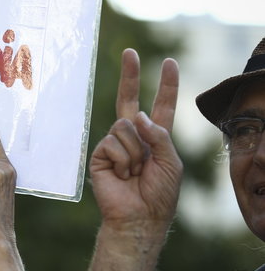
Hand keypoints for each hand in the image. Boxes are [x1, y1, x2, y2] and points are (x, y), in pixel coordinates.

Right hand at [89, 49, 182, 232]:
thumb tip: (136, 115)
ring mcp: (114, 144)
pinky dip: (123, 160)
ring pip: (124, 127)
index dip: (166, 85)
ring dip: (136, 152)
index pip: (161, 106)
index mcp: (155, 138)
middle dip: (130, 75)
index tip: (169, 63)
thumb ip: (158, 135)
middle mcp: (133, 137)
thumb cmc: (159, 195)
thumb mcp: (171, 161)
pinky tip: (123, 176)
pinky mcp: (99, 154)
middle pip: (129, 100)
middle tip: (130, 52)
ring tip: (136, 173)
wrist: (138, 218)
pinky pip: (112, 143)